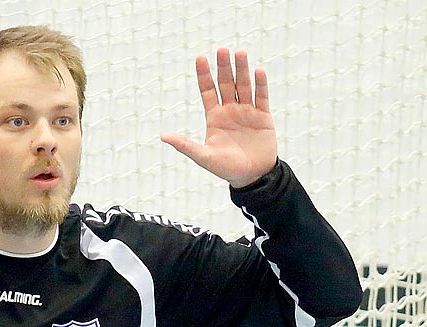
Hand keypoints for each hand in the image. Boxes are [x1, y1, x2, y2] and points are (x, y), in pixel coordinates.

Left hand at [160, 49, 277, 187]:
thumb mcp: (204, 157)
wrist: (253, 176)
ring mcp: (247, 111)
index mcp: (215, 116)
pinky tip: (258, 71)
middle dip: (224, 67)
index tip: (200, 57)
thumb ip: (185, 145)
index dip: (204, 74)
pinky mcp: (263, 117)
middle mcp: (230, 110)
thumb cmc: (226, 168)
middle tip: (221, 50)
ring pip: (244, 86)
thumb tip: (163, 137)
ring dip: (242, 70)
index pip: (207, 90)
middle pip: (226, 83)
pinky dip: (260, 85)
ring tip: (240, 53)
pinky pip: (261, 97)